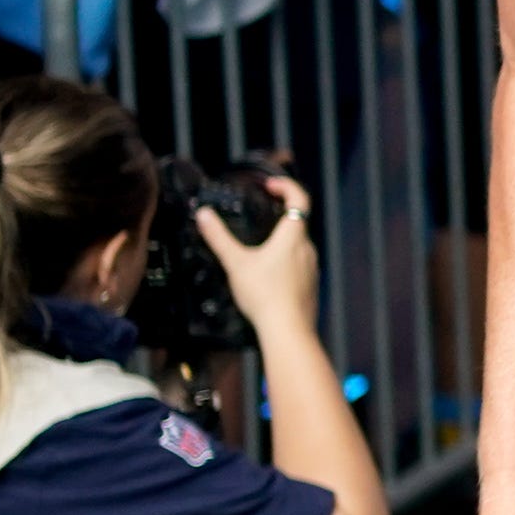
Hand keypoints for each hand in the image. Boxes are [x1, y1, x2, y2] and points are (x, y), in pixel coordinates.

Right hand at [189, 170, 320, 330]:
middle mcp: (307, 249)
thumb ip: (219, 238)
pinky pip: (299, 263)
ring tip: (260, 240)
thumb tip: (203, 215)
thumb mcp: (236, 262)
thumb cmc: (264, 294)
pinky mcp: (309, 284)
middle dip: (280, 212)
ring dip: (282, 236)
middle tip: (261, 208)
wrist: (287, 329)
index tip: (270, 185)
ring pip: (298, 244)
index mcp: (293, 237)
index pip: (300, 199)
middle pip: (298, 222)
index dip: (287, 186)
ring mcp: (311, 267)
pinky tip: (268, 270)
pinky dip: (285, 257)